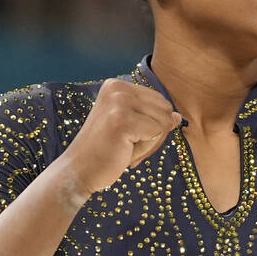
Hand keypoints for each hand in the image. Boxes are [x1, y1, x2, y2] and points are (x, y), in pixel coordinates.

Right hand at [61, 79, 181, 196]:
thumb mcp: (131, 128)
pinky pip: (156, 133)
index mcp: (116, 85)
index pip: (160, 100)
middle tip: (125, 143)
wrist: (78, 171)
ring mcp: (118, 102)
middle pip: (165, 109)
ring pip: (163, 122)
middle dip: (153, 133)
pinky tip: (123, 151)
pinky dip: (144, 148)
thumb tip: (178, 116)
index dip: (152, 124)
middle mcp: (117, 88)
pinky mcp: (122, 120)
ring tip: (123, 146)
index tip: (126, 135)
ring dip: (148, 142)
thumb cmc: (105, 150)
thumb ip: (153, 118)